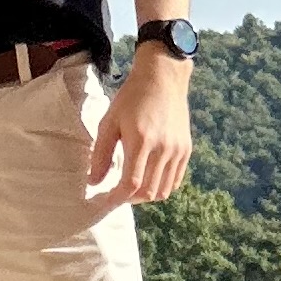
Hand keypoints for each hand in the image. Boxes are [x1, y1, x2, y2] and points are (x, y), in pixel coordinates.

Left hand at [90, 49, 191, 203]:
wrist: (163, 79)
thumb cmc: (131, 98)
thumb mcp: (109, 122)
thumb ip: (101, 154)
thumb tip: (93, 182)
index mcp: (141, 141)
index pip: (131, 184)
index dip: (117, 198)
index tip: (105, 200)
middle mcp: (163, 148)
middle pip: (148, 191)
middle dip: (129, 199)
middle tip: (116, 194)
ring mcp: (178, 150)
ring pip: (163, 190)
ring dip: (145, 195)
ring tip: (131, 188)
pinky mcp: (186, 149)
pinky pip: (175, 180)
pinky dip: (161, 187)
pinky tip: (148, 180)